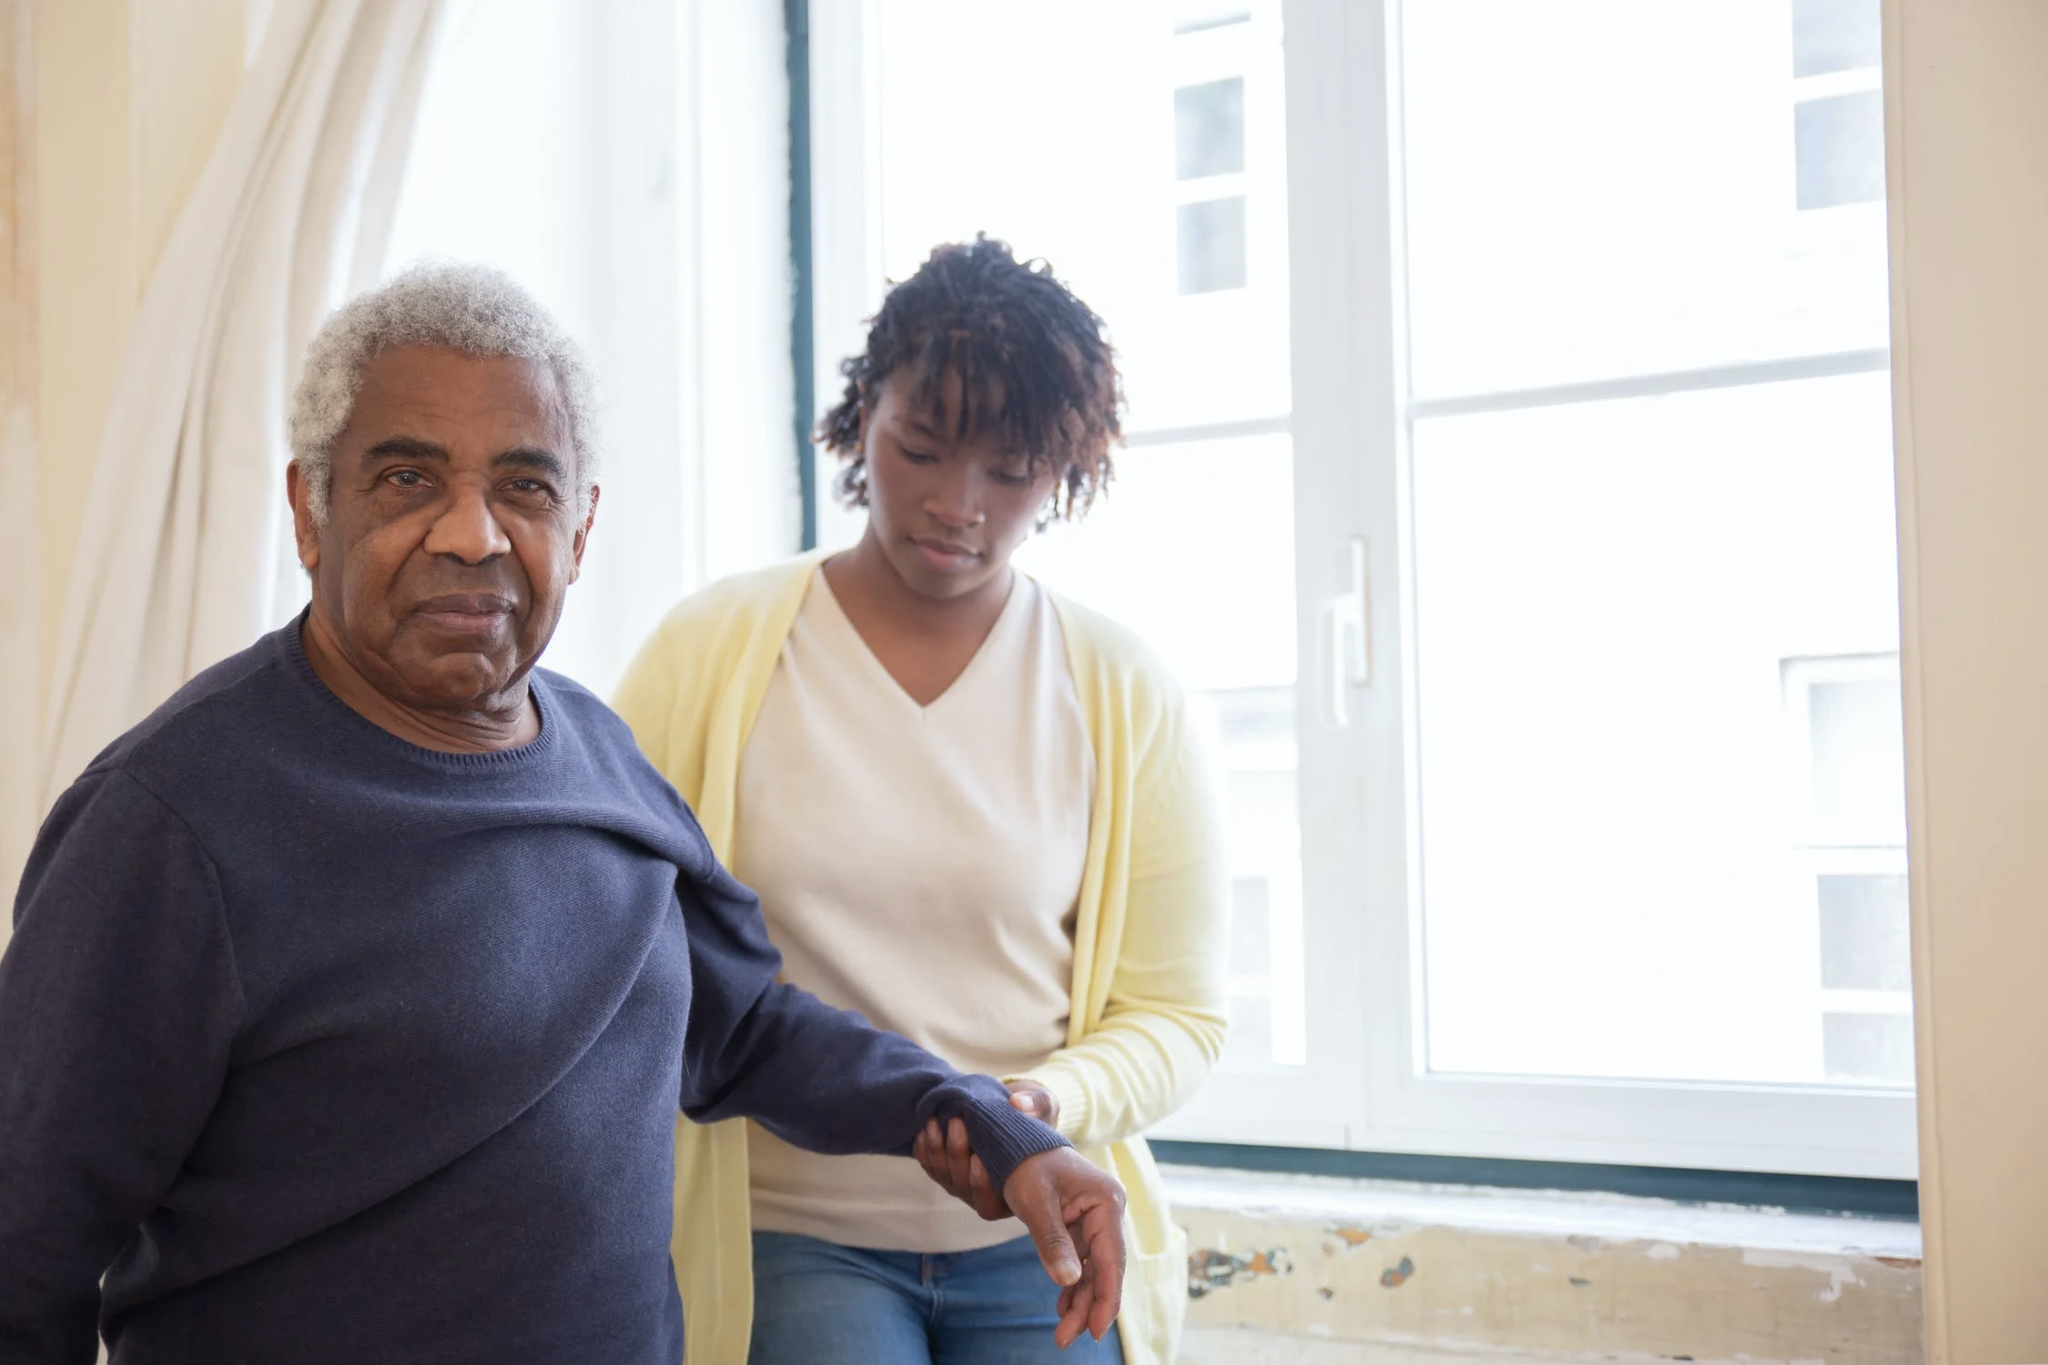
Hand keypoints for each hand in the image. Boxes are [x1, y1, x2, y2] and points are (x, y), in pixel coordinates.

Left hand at [913, 1082, 1060, 1219]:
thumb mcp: (1042, 1106)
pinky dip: (924, 1150)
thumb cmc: (1034, 1113)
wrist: (1011, 1108)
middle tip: (957, 1123)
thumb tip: (1018, 1104)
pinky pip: (930, 1166)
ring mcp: (964, 1182)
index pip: (991, 1203)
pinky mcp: (948, 1169)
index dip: (981, 1185)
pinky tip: (923, 1131)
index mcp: (1015, 1189)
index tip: (978, 1159)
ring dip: (936, 1150)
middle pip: (962, 1188)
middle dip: (956, 1156)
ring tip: (935, 1122)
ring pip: (943, 1177)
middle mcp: (986, 1193)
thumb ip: (1036, 1105)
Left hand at [1003, 1146, 1126, 1348]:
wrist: (1017, 1137)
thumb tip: (1067, 1282)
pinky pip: (1080, 1261)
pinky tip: (1062, 1306)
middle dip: (1087, 1307)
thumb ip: (1052, 1241)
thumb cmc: (1027, 1162)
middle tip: (1065, 1339)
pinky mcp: (1080, 1225)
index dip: (1105, 1299)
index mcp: (1106, 1202)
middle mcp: (1107, 1213)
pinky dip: (1071, 1284)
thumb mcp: (1035, 1201)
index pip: (1112, 1260)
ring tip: (1063, 1331)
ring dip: (1079, 1300)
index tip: (1095, 1331)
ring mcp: (1095, 1220)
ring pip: (1092, 1270)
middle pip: (1103, 1271)